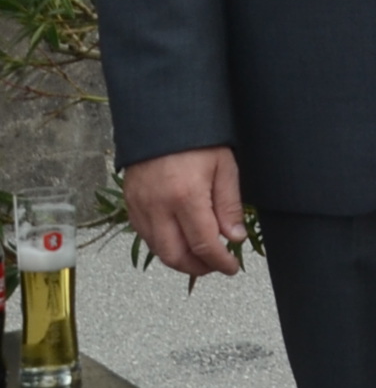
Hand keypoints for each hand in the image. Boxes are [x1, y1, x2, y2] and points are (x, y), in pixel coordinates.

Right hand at [123, 146, 245, 277]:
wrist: (160, 119)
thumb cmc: (198, 141)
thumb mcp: (224, 168)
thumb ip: (229, 206)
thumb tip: (234, 238)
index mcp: (186, 197)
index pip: (203, 245)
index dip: (220, 262)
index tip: (231, 268)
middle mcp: (158, 207)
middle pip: (175, 256)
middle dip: (198, 268)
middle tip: (216, 266)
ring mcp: (140, 207)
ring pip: (157, 250)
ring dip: (180, 260)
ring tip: (200, 257)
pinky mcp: (129, 204)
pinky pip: (145, 236)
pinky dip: (163, 246)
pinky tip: (180, 241)